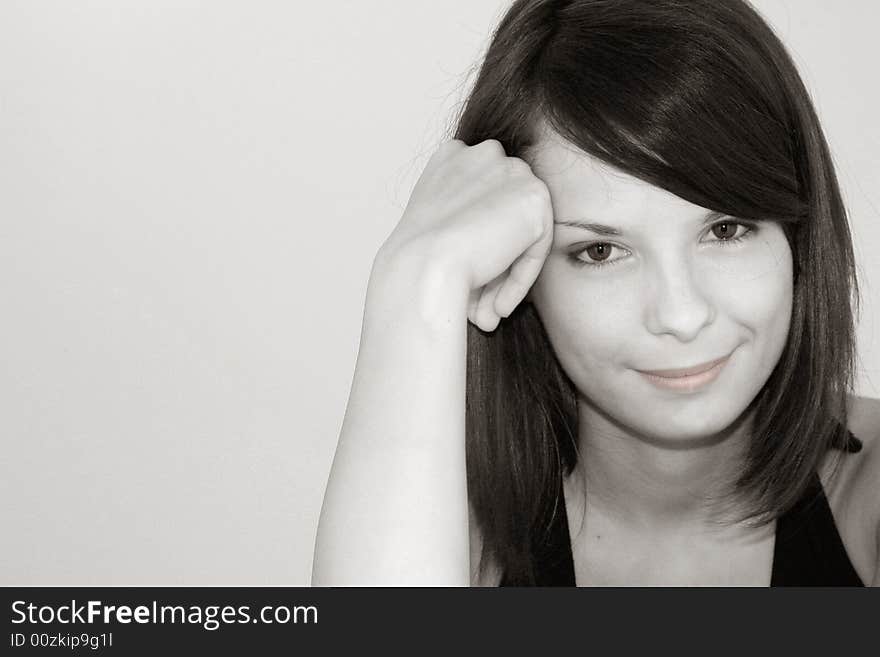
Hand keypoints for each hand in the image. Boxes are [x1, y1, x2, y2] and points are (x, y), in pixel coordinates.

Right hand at [379, 139, 553, 330]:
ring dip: (507, 275)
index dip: (476, 244)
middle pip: (504, 216)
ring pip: (523, 233)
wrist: (421, 268)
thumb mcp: (435, 229)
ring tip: (488, 312)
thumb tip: (491, 253)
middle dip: (495, 262)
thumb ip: (465, 224)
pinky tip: (498, 306)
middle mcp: (483, 154)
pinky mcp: (535, 198)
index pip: (481, 201)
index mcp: (452, 156)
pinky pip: (538, 248)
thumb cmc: (414, 259)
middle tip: (481, 305)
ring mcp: (511, 172)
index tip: (466, 279)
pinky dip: (520, 280)